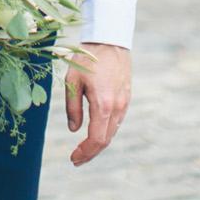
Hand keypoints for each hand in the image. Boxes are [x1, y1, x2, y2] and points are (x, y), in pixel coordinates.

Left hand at [65, 43, 131, 165]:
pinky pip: (116, 121)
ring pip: (112, 132)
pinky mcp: (126, 97)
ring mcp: (124, 103)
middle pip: (106, 140)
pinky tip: (95, 130)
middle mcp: (117, 108)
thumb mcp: (73, 81)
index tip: (73, 159)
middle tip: (76, 159)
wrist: (110, 40)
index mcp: (103, 105)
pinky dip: (106, 131)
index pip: (96, 140)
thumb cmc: (88, 58)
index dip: (85, 153)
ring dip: (98, 143)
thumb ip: (72, 107)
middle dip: (91, 153)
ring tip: (83, 148)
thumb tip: (74, 130)